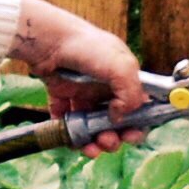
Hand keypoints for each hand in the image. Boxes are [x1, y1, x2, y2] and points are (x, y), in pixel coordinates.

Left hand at [10, 0, 144, 151]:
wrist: (50, 41)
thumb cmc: (88, 47)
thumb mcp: (121, 66)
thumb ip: (131, 94)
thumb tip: (120, 116)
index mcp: (123, 79)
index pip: (137, 108)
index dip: (138, 125)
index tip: (133, 135)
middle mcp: (105, 88)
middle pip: (115, 123)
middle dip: (115, 138)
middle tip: (109, 141)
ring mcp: (83, 94)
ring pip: (92, 127)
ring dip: (95, 143)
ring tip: (91, 148)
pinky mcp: (62, 97)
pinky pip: (68, 123)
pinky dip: (71, 136)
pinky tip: (72, 141)